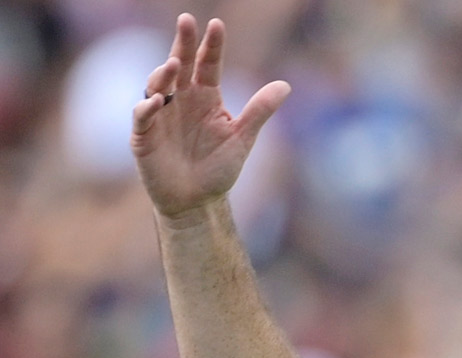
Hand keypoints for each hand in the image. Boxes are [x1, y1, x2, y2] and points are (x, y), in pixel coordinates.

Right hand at [130, 14, 289, 219]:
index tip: (216, 25)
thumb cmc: (217, 168)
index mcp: (206, 97)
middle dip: (183, 43)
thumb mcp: (242, 138)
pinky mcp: (144, 136)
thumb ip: (260, 111)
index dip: (212, 46)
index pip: (208, 65)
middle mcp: (181, 100)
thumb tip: (285, 85)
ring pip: (158, 85)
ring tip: (174, 63)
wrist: (197, 201)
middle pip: (181, 65)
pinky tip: (158, 100)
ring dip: (164, 73)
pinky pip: (143, 117)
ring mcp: (161, 116)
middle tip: (186, 20)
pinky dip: (148, 107)